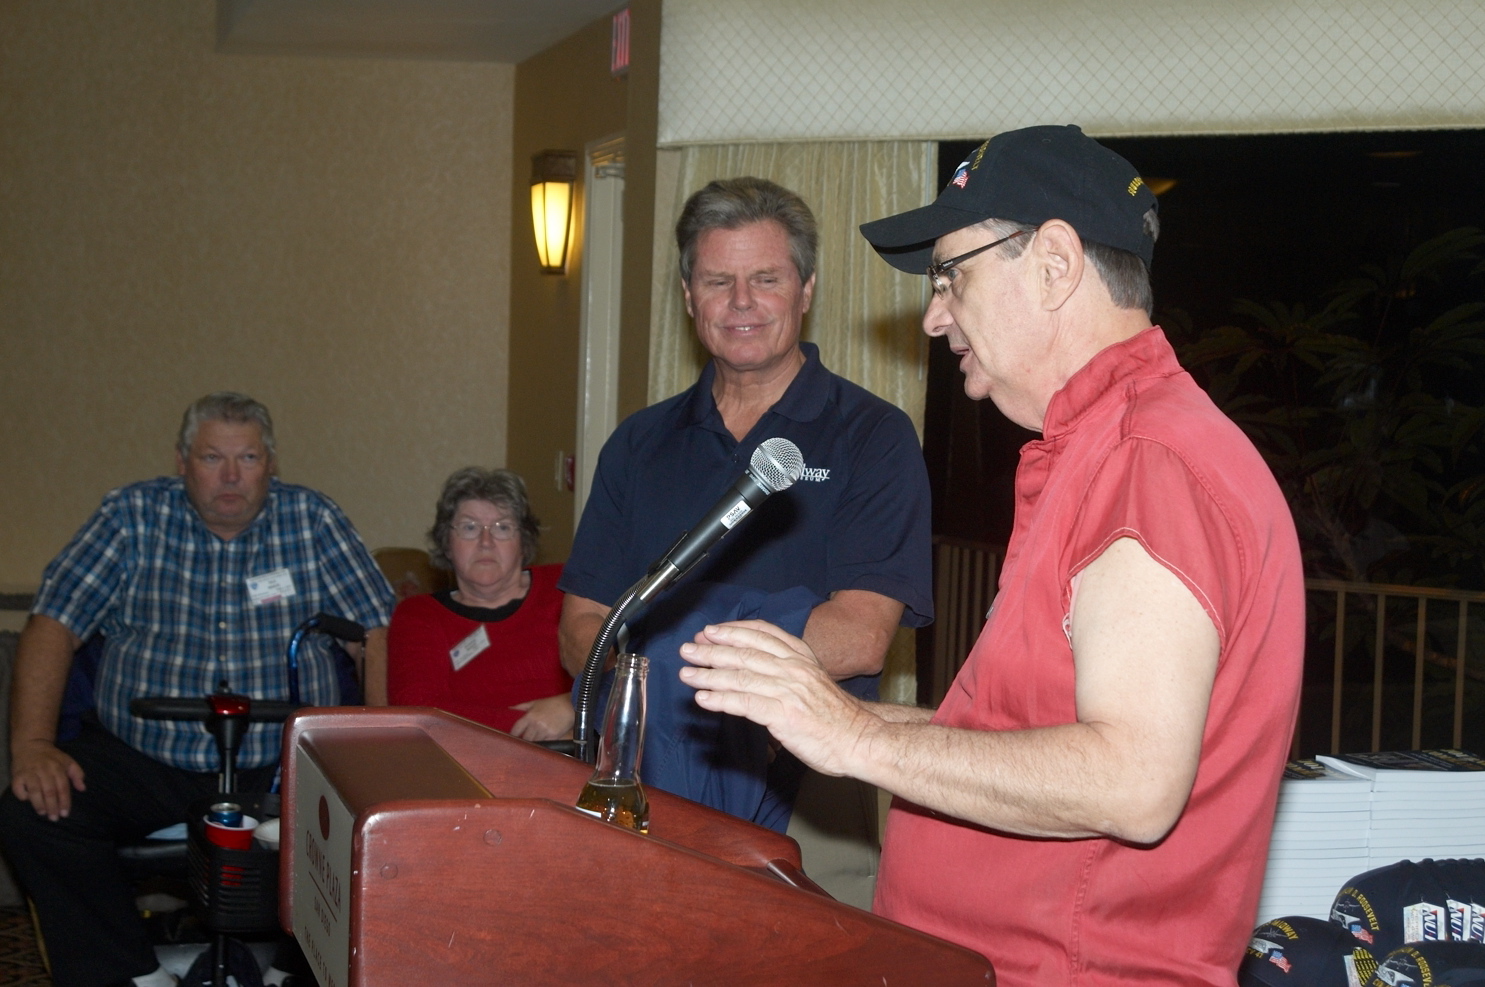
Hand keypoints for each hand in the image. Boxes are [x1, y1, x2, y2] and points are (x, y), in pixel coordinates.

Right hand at [10, 739, 85, 820]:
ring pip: (35, 790)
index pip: (63, 787)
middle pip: (50, 791)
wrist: (31, 744)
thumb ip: (77, 774)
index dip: (64, 801)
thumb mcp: (68, 761)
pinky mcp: (17, 775)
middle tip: (54, 818)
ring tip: (43, 813)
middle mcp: (44, 770)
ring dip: (39, 804)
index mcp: (58, 767)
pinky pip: (19, 788)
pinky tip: (27, 801)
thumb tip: (83, 788)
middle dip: (53, 806)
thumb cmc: (51, 756)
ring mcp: (30, 772)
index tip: (65, 814)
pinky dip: (22, 795)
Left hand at [509, 693, 575, 741]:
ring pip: (535, 743)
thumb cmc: (553, 703)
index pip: (516, 729)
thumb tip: (510, 708)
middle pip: (525, 738)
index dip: (513, 735)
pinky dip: (543, 745)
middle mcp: (536, 724)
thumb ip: (522, 706)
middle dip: (524, 741)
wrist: (570, 705)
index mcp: (530, 716)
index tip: (511, 739)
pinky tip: (543, 744)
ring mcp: (544, 731)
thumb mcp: (536, 702)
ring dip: (533, 744)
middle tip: (522, 744)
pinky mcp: (553, 736)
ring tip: (532, 746)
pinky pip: (545, 744)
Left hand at [678, 619, 874, 776]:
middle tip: (688, 649)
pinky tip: (703, 699)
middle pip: (745, 653)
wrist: (859, 738)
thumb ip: (787, 670)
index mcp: (801, 656)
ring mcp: (788, 690)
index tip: (711, 631)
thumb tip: (755, 668)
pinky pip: (745, 703)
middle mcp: (793, 668)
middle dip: (712, 650)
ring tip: (687, 673)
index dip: (733, 630)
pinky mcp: (783, 714)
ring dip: (709, 674)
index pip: (762, 634)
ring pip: (741, 676)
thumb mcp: (813, 681)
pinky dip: (721, 700)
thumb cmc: (836, 715)